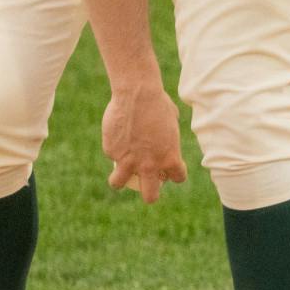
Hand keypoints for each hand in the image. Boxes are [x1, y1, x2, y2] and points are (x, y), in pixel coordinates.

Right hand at [101, 85, 187, 203]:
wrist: (137, 93)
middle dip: (150, 195)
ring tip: (121, 174)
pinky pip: (112, 155)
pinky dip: (114, 149)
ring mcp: (128, 161)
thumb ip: (169, 137)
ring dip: (120, 180)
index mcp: (170, 158)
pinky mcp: (111, 152)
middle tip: (148, 189)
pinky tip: (117, 134)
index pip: (178, 177)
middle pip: (150, 195)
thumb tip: (166, 140)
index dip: (175, 174)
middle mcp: (149, 165)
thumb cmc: (158, 103)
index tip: (171, 170)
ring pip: (119, 183)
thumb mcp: (172, 122)